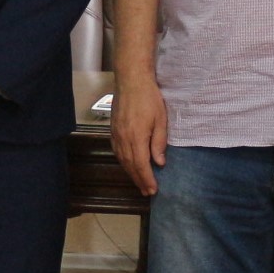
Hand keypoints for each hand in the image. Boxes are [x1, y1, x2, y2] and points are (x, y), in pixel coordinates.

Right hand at [112, 75, 168, 195]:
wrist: (131, 80)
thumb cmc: (149, 98)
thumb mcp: (161, 120)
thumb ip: (159, 142)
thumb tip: (159, 163)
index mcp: (137, 138)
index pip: (142, 165)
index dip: (147, 179)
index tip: (153, 190)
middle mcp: (123, 139)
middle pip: (130, 166)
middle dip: (139, 180)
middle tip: (146, 192)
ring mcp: (116, 134)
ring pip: (122, 160)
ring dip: (131, 173)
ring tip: (139, 182)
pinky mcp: (112, 129)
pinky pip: (117, 151)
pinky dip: (123, 162)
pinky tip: (128, 165)